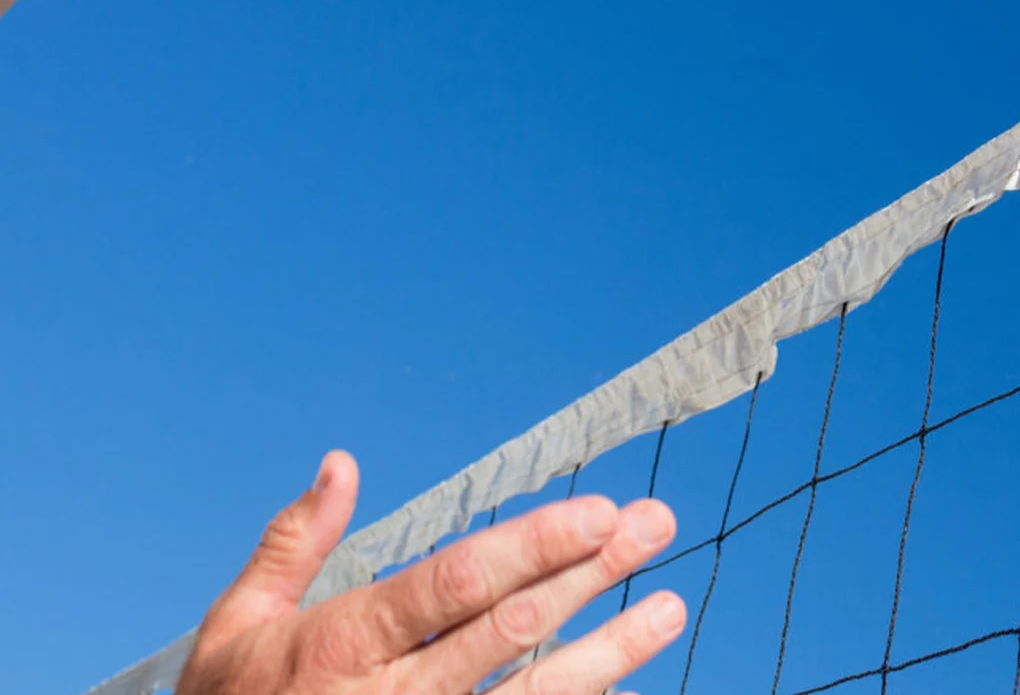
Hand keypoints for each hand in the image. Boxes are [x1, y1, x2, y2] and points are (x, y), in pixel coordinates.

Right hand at [177, 453, 684, 694]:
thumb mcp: (236, 627)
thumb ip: (295, 542)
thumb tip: (341, 461)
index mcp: (343, 643)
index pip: (458, 582)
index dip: (535, 546)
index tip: (601, 511)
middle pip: (511, 629)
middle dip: (592, 573)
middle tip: (658, 525)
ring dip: (610, 653)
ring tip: (670, 611)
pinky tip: (624, 690)